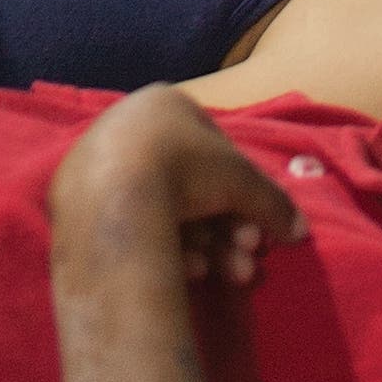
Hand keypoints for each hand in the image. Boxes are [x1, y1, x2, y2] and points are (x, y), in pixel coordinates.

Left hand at [50, 85, 307, 291]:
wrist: (115, 196)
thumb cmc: (186, 169)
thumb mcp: (244, 182)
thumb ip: (274, 203)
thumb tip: (300, 231)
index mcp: (164, 105)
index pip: (217, 157)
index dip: (244, 201)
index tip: (258, 237)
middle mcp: (129, 128)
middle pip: (193, 190)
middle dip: (227, 234)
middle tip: (246, 267)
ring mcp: (101, 166)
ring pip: (168, 213)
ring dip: (207, 249)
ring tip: (224, 276)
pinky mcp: (80, 205)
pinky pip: (137, 228)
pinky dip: (169, 251)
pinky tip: (190, 274)